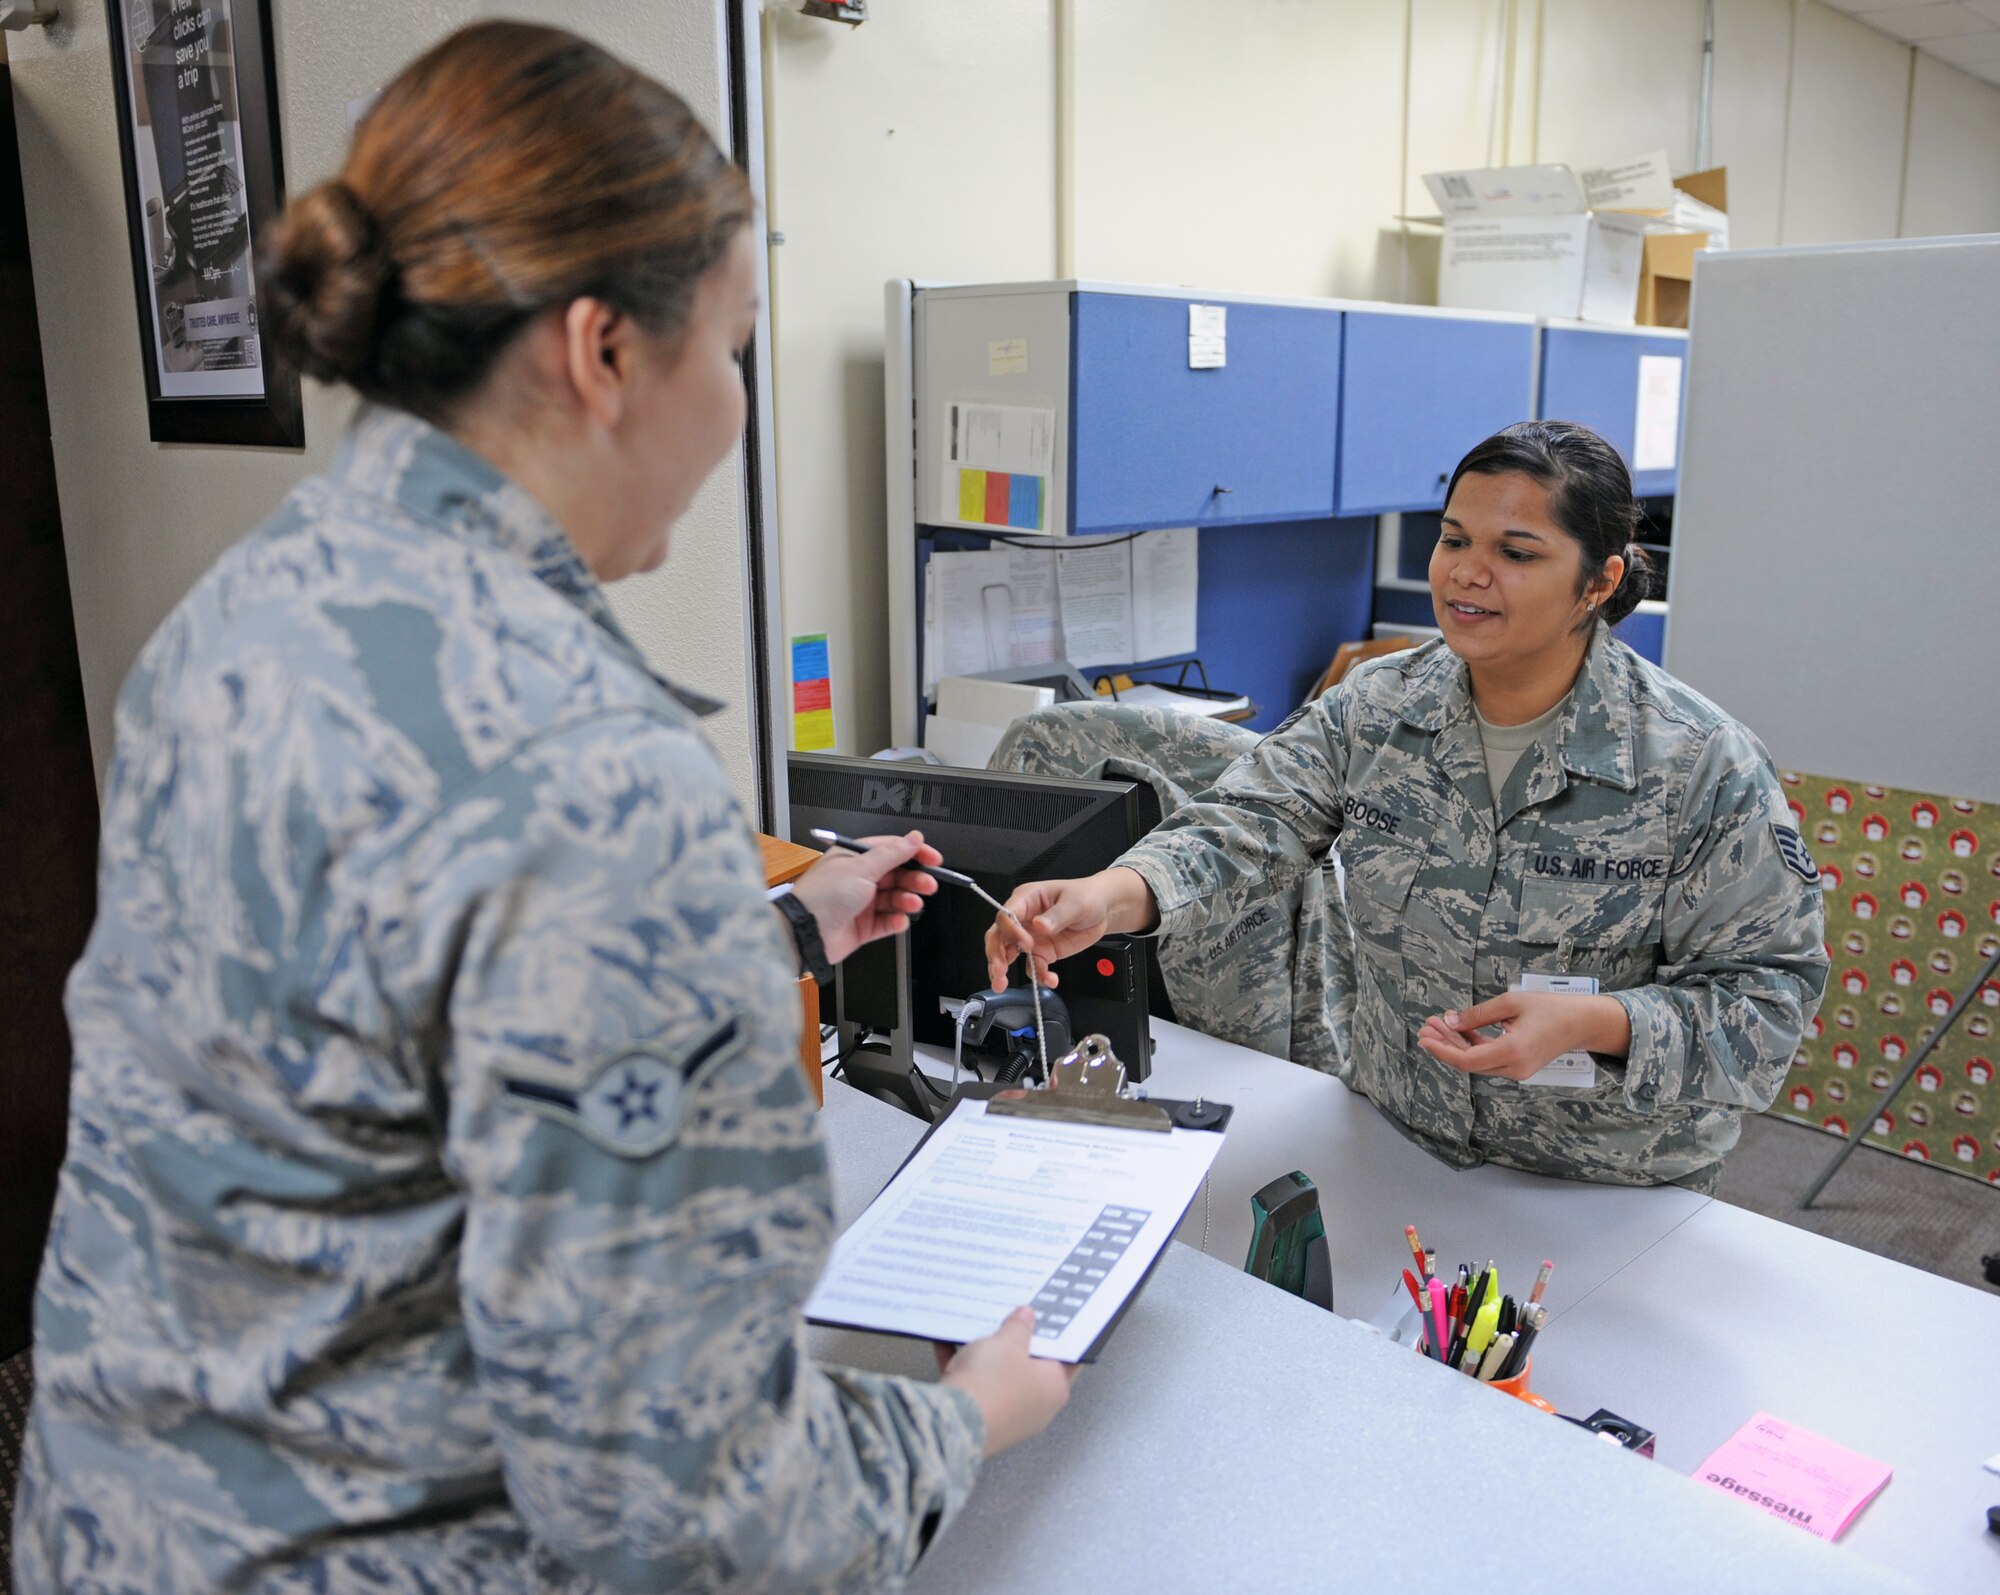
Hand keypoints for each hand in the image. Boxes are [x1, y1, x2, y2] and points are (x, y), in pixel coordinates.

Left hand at [789, 832, 940, 964]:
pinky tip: (899, 920)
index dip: (914, 854)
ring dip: (907, 900)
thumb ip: (892, 854)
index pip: (892, 850)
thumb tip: (914, 839)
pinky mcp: (863, 926)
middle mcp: (859, 879)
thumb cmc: (821, 896)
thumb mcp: (861, 868)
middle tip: (928, 884)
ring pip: (895, 899)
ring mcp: (861, 903)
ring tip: (912, 903)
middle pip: (897, 875)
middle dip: (915, 879)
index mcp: (855, 858)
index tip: (933, 860)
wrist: (805, 932)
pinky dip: (897, 921)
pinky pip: (888, 922)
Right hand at [936, 1306, 1077, 1457]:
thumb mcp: (1009, 1341)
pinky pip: (973, 1388)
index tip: (1049, 1318)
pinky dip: (962, 1367)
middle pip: (1030, 1366)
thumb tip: (1026, 1317)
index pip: (1066, 1357)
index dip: (1057, 1335)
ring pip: (999, 1377)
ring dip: (985, 1355)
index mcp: (1055, 1387)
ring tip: (973, 1329)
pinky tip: (947, 1344)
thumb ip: (1020, 1326)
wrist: (954, 1423)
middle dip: (1016, 1342)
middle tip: (1009, 1317)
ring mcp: (1008, 1416)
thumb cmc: (993, 1386)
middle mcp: (1036, 1407)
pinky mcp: (980, 1421)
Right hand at [982, 868, 1156, 990]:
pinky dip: (1039, 976)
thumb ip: (1057, 915)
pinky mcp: (1042, 952)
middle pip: (998, 936)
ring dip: (1003, 971)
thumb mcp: (1075, 902)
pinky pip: (1034, 967)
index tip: (1026, 944)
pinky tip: (1049, 980)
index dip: (1010, 931)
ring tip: (1001, 985)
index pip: (1007, 915)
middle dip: (995, 955)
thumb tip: (1039, 926)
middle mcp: (1023, 919)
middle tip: (999, 971)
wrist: (1102, 909)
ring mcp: (1031, 937)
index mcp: (1026, 899)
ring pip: (1008, 955)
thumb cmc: (1086, 896)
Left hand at [1416, 992, 1630, 1080]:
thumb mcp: (1511, 1003)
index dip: (1442, 1051)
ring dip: (1456, 1044)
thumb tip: (1450, 1021)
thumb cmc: (1550, 1009)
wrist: (1581, 1023)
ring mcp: (1517, 1070)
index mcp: (1513, 1052)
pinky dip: (1473, 1045)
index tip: (1424, 1037)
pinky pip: (1489, 1059)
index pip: (1467, 1060)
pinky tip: (1460, 1029)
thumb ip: (1478, 1014)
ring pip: (1477, 1061)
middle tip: (1426, 1026)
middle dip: (1445, 1044)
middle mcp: (1514, 1067)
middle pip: (1468, 1062)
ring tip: (1438, 1024)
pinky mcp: (1518, 1067)